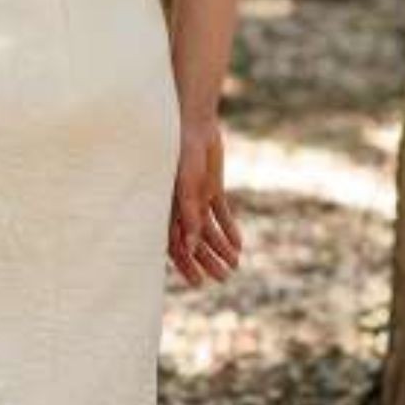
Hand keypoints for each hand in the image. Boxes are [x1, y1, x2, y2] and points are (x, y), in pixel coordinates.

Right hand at [168, 116, 241, 287]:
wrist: (195, 122)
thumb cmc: (182, 151)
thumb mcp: (187, 184)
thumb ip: (189, 215)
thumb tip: (191, 248)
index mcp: (165, 207)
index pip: (174, 244)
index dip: (185, 264)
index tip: (198, 282)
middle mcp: (179, 206)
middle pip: (194, 241)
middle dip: (208, 260)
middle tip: (224, 278)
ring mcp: (196, 196)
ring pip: (209, 230)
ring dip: (221, 247)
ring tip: (235, 265)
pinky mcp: (210, 187)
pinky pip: (220, 213)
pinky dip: (229, 228)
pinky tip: (239, 244)